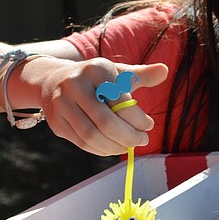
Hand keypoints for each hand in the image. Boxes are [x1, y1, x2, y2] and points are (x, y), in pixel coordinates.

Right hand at [37, 58, 168, 155]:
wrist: (54, 81)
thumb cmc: (97, 79)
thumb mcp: (118, 72)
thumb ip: (142, 74)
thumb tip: (165, 70)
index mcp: (96, 69)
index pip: (121, 100)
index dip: (138, 118)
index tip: (149, 125)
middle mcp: (75, 85)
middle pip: (105, 121)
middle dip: (129, 136)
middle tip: (143, 140)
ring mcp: (61, 105)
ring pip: (92, 135)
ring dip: (115, 146)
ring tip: (129, 146)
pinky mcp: (56, 123)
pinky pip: (81, 143)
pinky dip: (101, 150)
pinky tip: (114, 148)